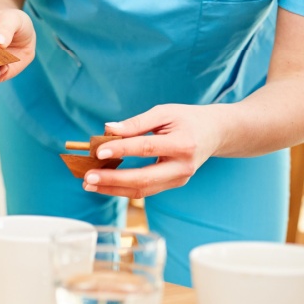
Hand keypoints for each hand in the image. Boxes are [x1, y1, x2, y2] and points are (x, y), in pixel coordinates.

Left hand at [82, 103, 228, 197]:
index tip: (98, 151)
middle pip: (144, 179)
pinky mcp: (173, 184)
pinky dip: (122, 188)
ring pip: (142, 190)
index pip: (147, 148)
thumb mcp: (164, 112)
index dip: (121, 150)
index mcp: (183, 144)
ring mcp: (180, 179)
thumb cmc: (187, 119)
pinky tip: (104, 183)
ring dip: (113, 188)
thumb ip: (136, 122)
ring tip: (88, 183)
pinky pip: (145, 190)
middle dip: (113, 180)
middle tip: (87, 177)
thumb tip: (108, 129)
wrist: (215, 133)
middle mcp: (183, 167)